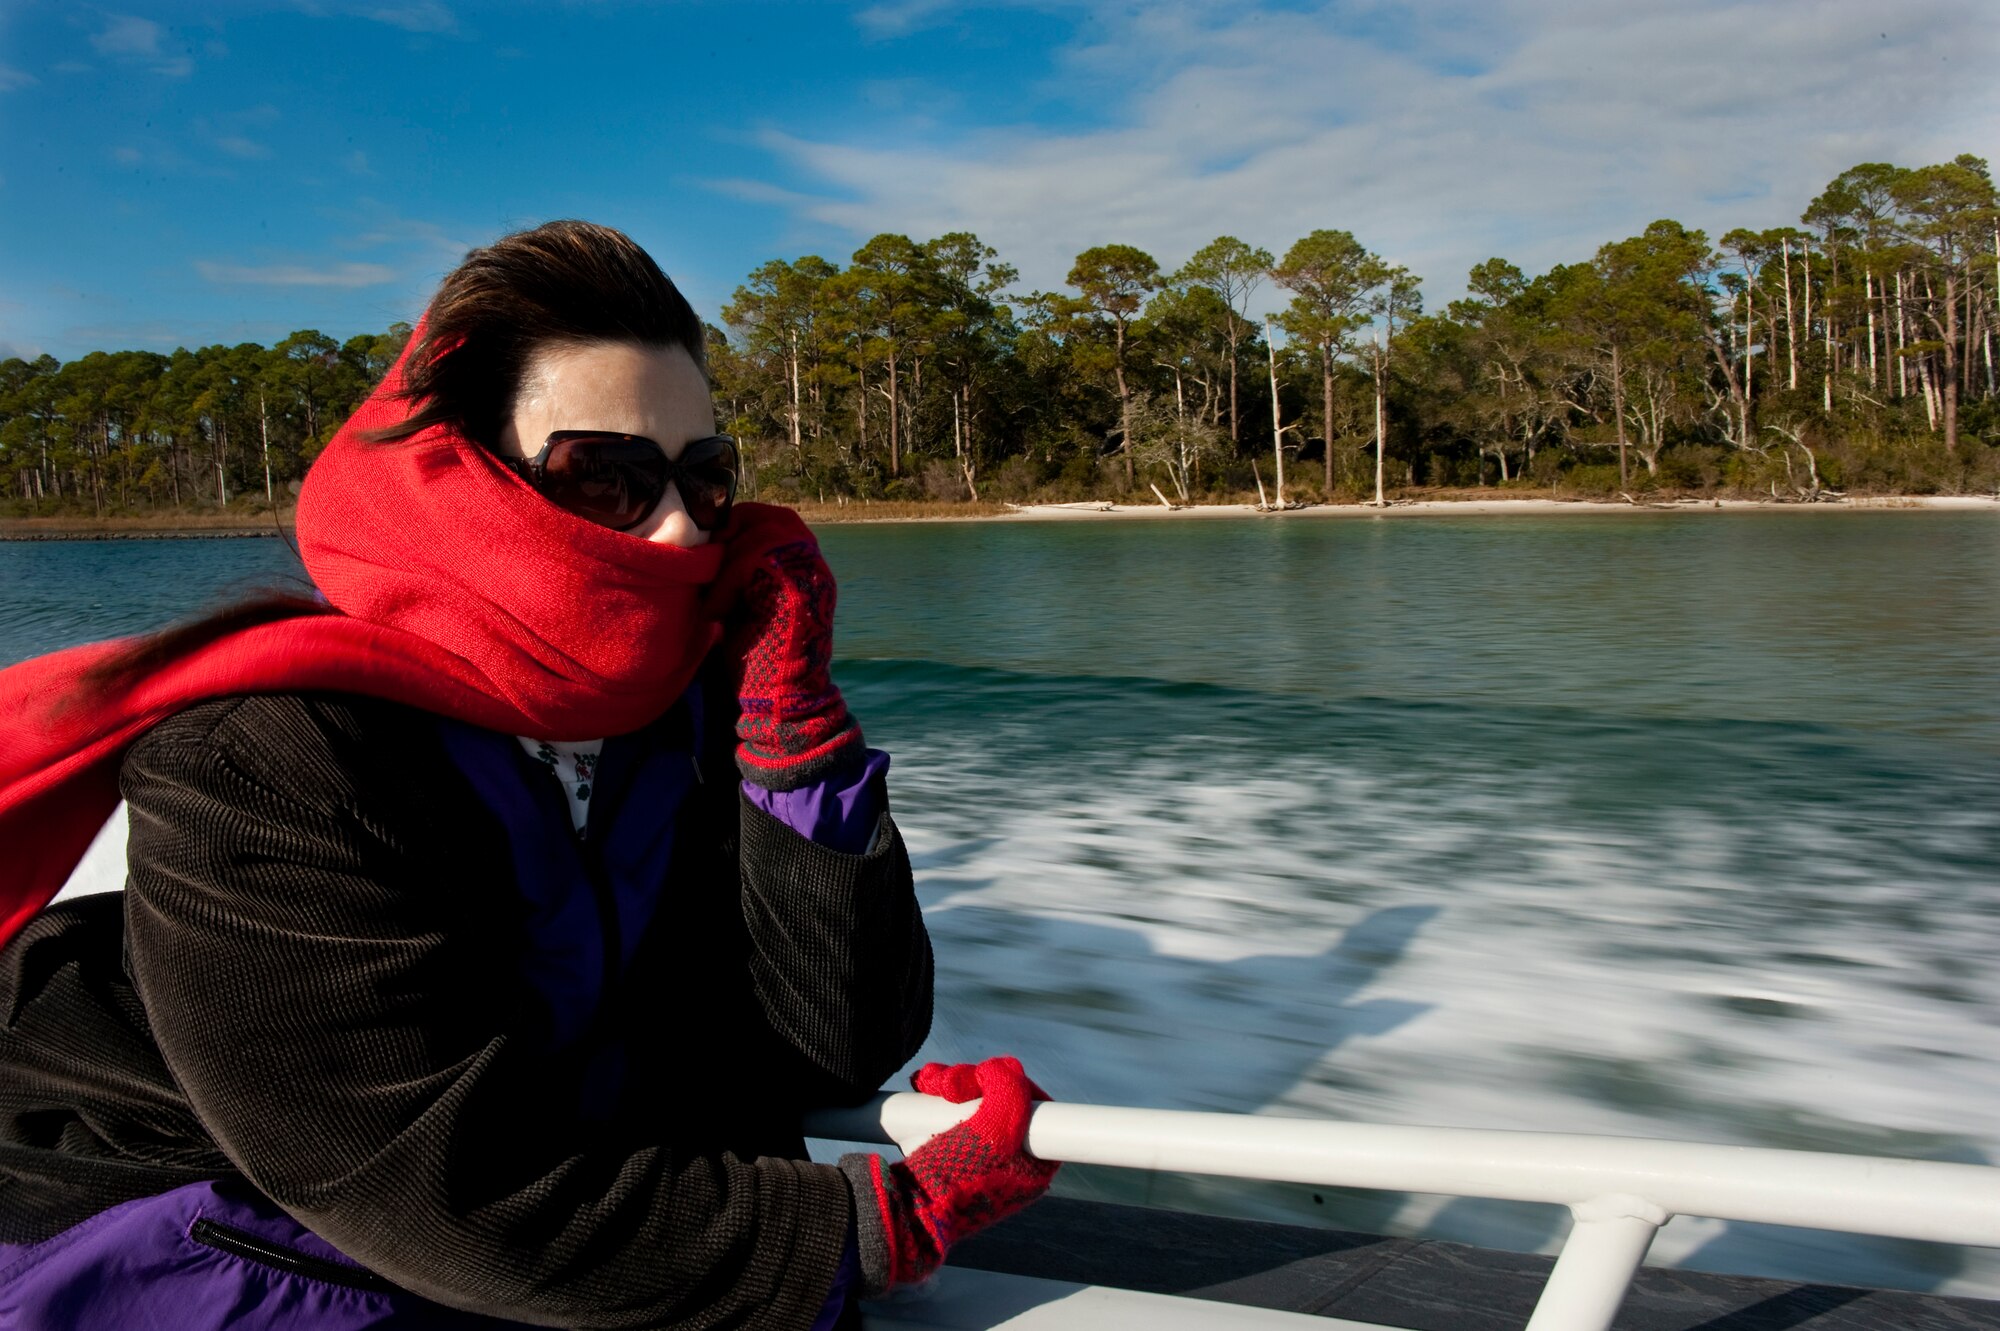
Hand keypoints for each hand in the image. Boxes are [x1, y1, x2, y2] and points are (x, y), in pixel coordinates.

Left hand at [703, 503, 860, 788]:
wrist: (781, 705)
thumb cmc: (757, 662)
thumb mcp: (747, 606)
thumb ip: (741, 575)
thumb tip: (709, 544)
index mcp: (806, 570)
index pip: (780, 519)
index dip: (744, 522)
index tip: (714, 546)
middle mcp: (815, 570)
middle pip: (777, 518)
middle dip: (737, 531)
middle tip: (710, 561)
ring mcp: (812, 581)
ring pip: (765, 535)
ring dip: (729, 562)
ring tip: (713, 597)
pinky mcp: (800, 595)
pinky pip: (755, 562)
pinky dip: (727, 583)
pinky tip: (717, 613)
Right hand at [840, 1056, 1059, 1294]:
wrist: (907, 1212)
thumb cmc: (957, 1179)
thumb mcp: (997, 1131)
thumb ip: (1012, 1092)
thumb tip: (1005, 1068)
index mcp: (1034, 1165)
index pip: (1036, 1107)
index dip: (1013, 1083)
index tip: (989, 1079)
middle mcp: (1009, 1161)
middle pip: (1001, 1098)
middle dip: (972, 1081)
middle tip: (950, 1087)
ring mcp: (976, 1155)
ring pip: (972, 1099)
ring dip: (949, 1082)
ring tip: (927, 1085)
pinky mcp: (947, 1150)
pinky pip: (948, 1111)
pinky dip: (934, 1095)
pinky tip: (921, 1085)